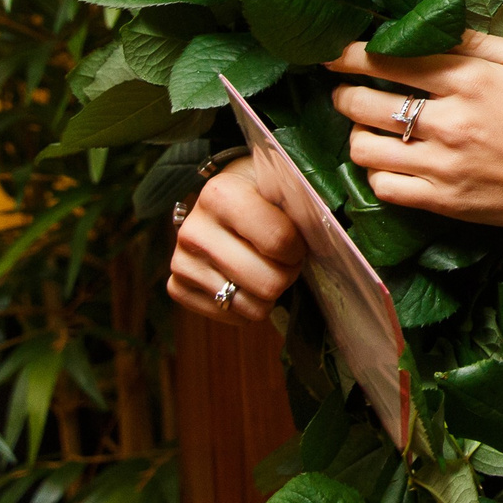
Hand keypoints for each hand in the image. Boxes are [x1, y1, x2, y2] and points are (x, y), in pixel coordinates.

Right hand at [167, 161, 304, 322]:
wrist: (225, 196)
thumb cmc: (264, 192)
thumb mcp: (283, 185)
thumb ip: (303, 208)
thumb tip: (325, 237)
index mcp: (221, 195)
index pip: (279, 241)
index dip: (298, 248)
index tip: (297, 240)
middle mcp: (194, 230)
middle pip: (268, 282)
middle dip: (287, 273)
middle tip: (286, 259)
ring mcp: (181, 261)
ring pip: (251, 306)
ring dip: (269, 293)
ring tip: (266, 267)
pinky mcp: (177, 287)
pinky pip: (231, 316)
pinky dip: (247, 305)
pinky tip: (245, 279)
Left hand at [327, 32, 502, 248]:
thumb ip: (481, 40)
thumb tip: (437, 24)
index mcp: (472, 80)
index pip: (391, 59)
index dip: (352, 54)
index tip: (335, 52)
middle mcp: (450, 121)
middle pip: (364, 103)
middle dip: (345, 92)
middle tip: (347, 90)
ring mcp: (444, 166)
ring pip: (364, 148)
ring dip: (356, 133)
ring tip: (366, 127)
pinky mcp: (445, 202)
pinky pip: (384, 187)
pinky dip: (376, 172)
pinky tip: (389, 161)